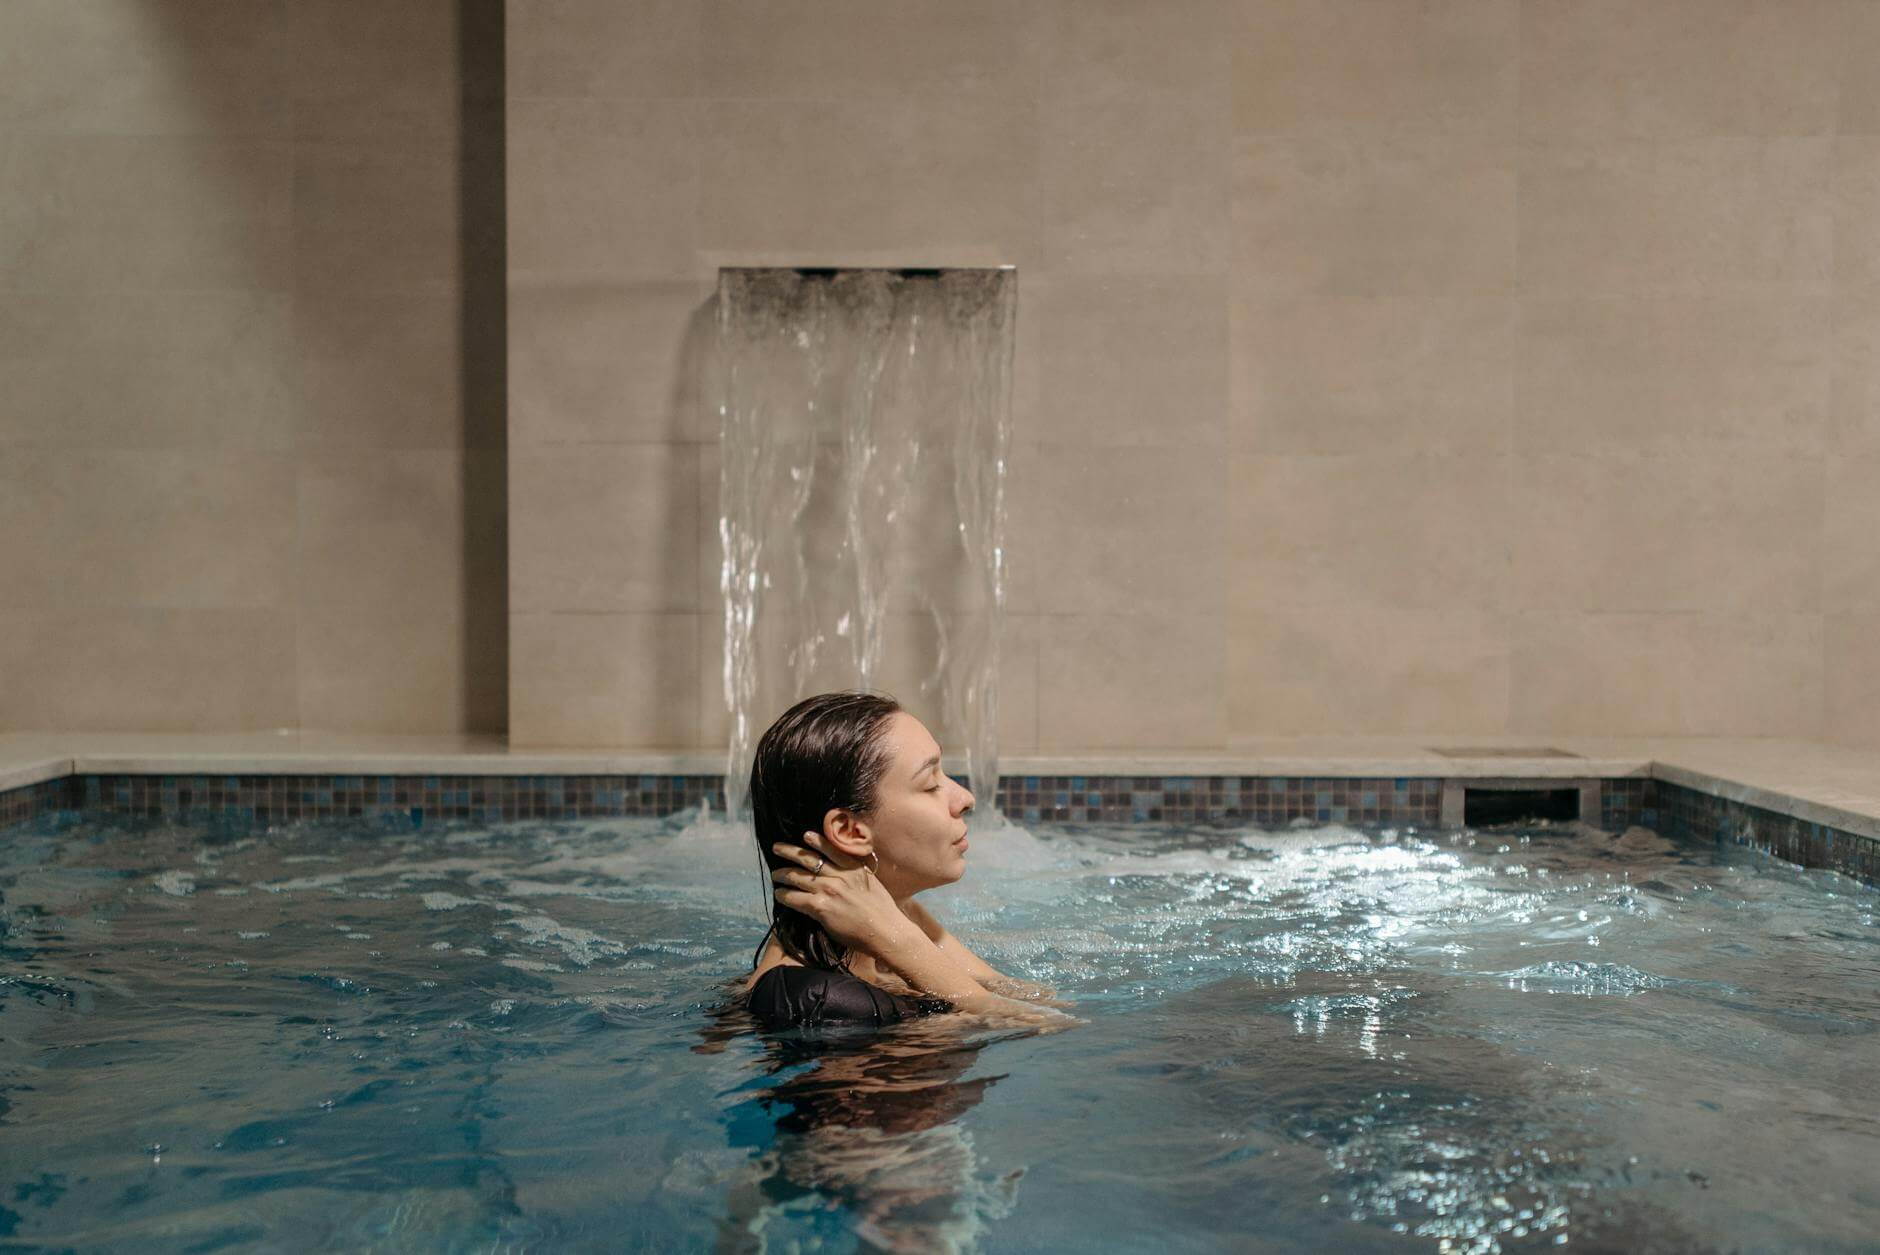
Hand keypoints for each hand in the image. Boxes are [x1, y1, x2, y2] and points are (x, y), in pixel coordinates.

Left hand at [769, 832, 910, 956]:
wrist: (886, 931)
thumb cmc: (883, 912)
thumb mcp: (872, 884)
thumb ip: (858, 875)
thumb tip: (844, 874)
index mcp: (854, 867)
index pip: (831, 848)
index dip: (816, 841)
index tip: (805, 835)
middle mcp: (840, 875)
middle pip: (808, 859)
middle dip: (789, 852)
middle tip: (777, 847)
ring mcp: (829, 890)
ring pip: (798, 877)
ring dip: (783, 874)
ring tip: (775, 874)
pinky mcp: (821, 907)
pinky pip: (795, 898)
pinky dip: (784, 895)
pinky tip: (779, 894)